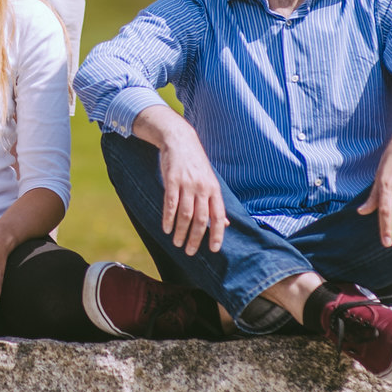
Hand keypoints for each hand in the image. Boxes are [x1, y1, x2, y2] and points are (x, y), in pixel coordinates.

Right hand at [157, 129, 228, 253]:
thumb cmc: (196, 164)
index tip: (213, 249)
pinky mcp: (172, 180)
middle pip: (201, 219)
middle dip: (195, 238)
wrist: (180, 140)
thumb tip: (225, 224)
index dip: (216, 234)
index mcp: (214, 190)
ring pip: (185, 214)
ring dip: (181, 232)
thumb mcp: (210, 182)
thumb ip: (215, 203)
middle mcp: (202, 188)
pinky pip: (170, 204)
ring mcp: (187, 184)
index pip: (218, 216)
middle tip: (189, 252)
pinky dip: (168, 219)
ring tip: (177, 244)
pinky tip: (166, 229)